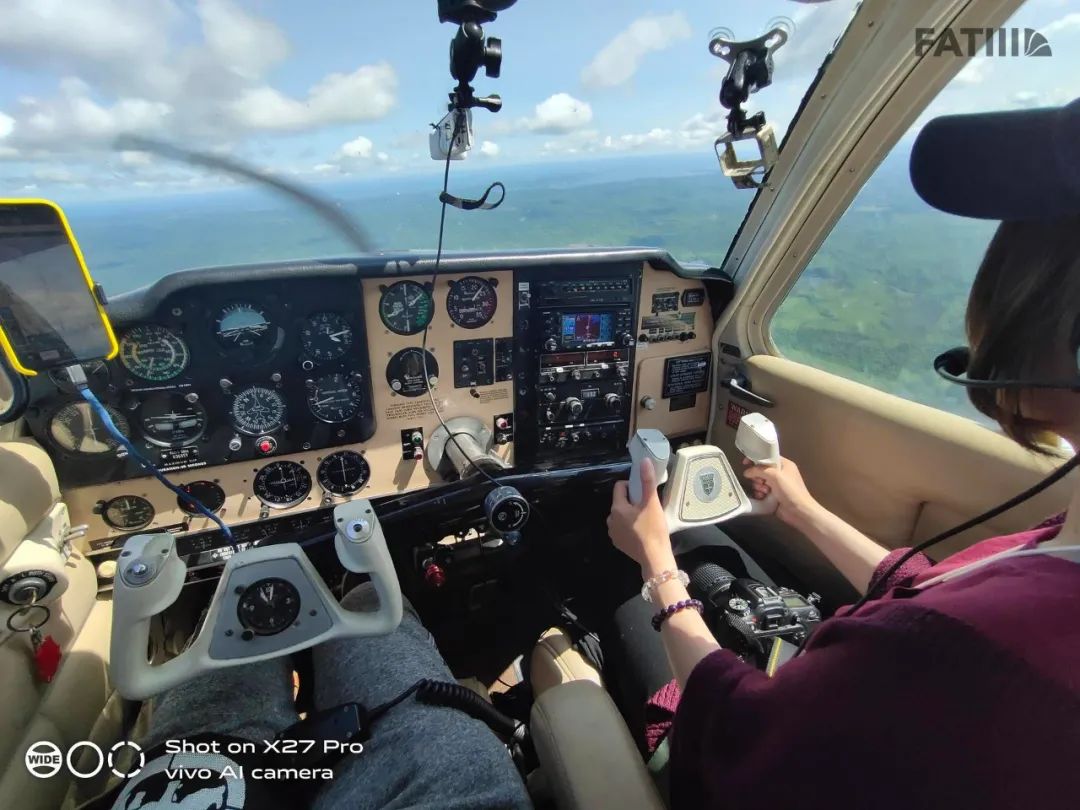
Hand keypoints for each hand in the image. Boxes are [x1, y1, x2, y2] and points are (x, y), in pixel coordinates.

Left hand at [608, 459, 674, 578]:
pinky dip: (630, 527)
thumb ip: (647, 481)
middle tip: (647, 508)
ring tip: (646, 521)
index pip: (620, 487)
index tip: (644, 494)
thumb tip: (644, 461)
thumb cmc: (653, 529)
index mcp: (617, 508)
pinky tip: (642, 532)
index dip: (632, 487)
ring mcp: (613, 533)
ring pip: (621, 515)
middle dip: (632, 502)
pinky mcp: (618, 543)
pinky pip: (622, 528)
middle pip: (620, 502)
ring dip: (631, 515)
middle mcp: (611, 519)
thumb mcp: (652, 503)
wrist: (654, 557)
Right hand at [742, 455, 821, 526]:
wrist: (799, 512)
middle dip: (757, 476)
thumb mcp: (775, 476)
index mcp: (784, 464)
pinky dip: (759, 493)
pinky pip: (761, 491)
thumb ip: (759, 470)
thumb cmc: (791, 491)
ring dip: (758, 486)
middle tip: (761, 482)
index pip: (767, 457)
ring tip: (764, 491)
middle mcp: (780, 473)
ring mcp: (776, 485)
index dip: (756, 458)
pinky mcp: (773, 495)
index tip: (746, 462)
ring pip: (759, 481)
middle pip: (761, 470)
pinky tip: (762, 497)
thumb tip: (747, 472)